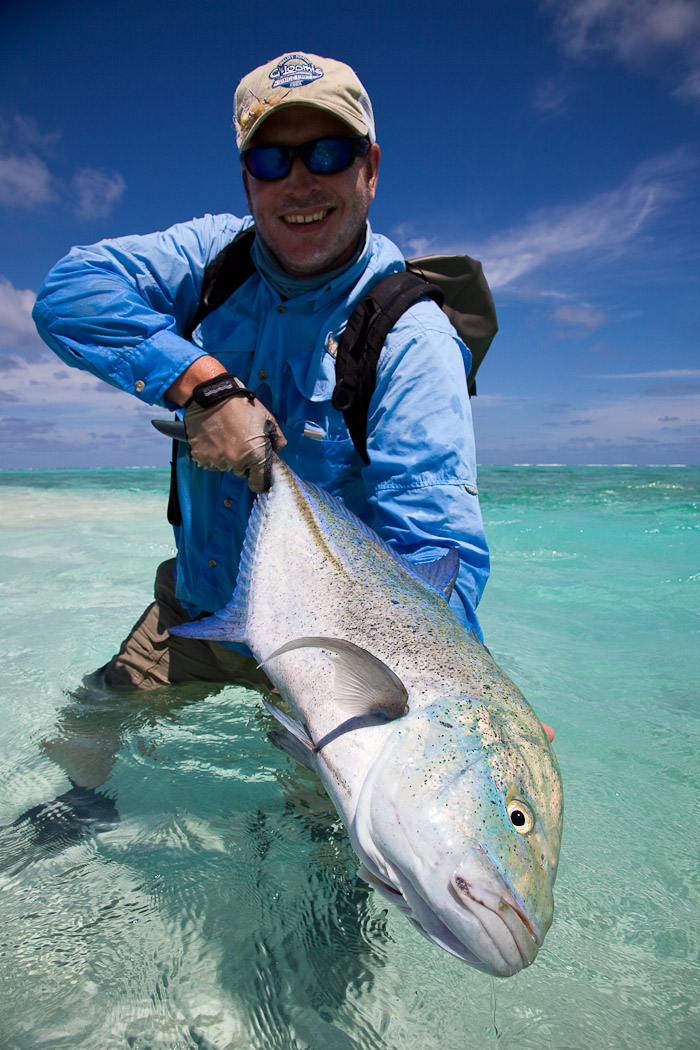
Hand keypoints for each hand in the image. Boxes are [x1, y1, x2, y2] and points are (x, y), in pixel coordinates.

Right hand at [184, 373, 285, 491]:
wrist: (212, 394)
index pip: (259, 483)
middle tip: (240, 440)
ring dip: (226, 456)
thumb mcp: (268, 418)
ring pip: (225, 466)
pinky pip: (210, 462)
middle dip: (243, 461)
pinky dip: (212, 453)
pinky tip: (214, 437)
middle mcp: (236, 462)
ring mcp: (217, 460)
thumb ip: (277, 439)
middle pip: (241, 472)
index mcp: (255, 455)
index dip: (260, 479)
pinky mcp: (201, 457)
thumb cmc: (241, 404)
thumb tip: (277, 449)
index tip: (258, 473)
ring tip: (225, 435)